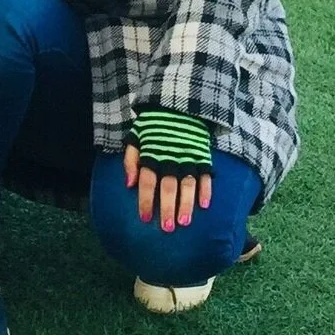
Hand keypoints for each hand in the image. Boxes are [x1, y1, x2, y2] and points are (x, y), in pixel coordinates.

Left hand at [123, 110, 213, 231]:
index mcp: (152, 155)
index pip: (147, 181)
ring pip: (188, 185)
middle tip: (167, 228)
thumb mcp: (135, 138)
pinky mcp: (203, 156)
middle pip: (168, 187)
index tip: (145, 218)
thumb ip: (130, 160)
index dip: (146, 200)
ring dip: (186, 204)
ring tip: (184, 222)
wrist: (177, 106)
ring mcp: (188, 158)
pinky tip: (204, 206)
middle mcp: (170, 159)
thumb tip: (128, 185)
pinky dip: (206, 191)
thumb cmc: (153, 127)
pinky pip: (207, 176)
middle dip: (167, 208)